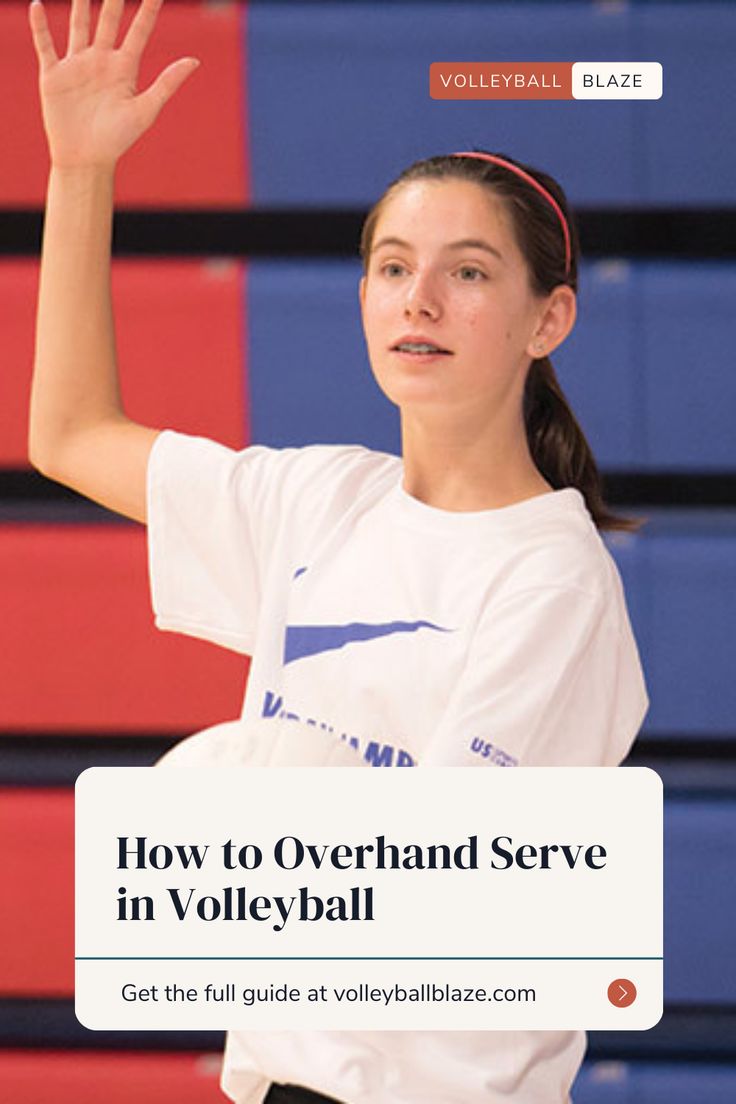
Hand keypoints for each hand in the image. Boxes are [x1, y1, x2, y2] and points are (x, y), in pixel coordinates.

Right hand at [29, 0, 199, 169]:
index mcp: (125, 68)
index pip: (140, 31)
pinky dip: (40, 26)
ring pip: (79, 25)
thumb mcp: (146, 110)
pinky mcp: (54, 75)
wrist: (86, 159)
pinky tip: (37, 5)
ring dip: (80, 4)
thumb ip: (167, 83)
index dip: (149, 8)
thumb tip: (195, 61)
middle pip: (109, 20)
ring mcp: (77, 65)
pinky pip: (46, 45)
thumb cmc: (118, 139)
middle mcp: (101, 60)